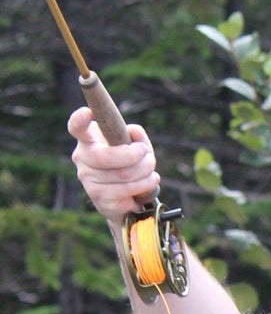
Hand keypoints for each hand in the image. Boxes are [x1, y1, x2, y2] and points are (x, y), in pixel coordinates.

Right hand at [68, 107, 158, 221]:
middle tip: (148, 156)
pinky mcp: (100, 200)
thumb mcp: (136, 147)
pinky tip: (146, 186)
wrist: (129, 198)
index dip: (80, 120)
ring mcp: (89, 181)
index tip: (88, 112)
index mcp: (89, 140)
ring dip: (146, 173)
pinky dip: (146, 187)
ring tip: (151, 173)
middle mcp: (83, 160)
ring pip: (123, 175)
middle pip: (106, 157)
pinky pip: (128, 192)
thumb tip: (133, 131)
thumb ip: (137, 137)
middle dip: (135, 156)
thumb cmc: (131, 166)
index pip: (76, 128)